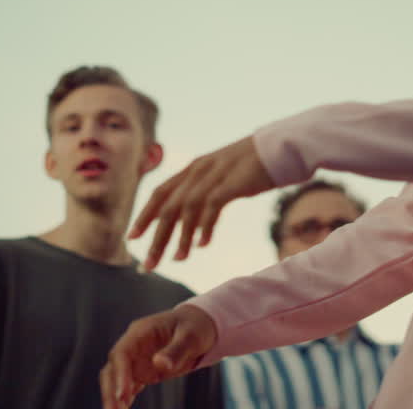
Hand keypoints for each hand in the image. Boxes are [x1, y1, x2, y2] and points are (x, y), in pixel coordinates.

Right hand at [99, 304, 216, 408]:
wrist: (199, 326)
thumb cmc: (194, 326)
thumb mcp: (191, 337)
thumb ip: (175, 350)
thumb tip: (159, 364)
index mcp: (142, 332)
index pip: (122, 353)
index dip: (120, 374)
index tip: (123, 394)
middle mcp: (134, 345)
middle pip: (113, 368)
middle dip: (110, 389)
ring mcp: (137, 359)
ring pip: (116, 379)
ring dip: (114, 396)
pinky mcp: (143, 370)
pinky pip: (129, 385)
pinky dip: (125, 399)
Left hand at [130, 136, 274, 270]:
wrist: (280, 147)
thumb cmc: (253, 166)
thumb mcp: (222, 177)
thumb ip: (205, 192)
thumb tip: (190, 220)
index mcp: (194, 168)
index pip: (160, 193)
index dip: (144, 216)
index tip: (131, 238)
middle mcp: (199, 170)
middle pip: (168, 206)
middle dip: (156, 237)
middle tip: (148, 264)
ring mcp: (215, 175)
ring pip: (186, 208)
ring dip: (180, 236)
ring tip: (178, 259)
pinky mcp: (232, 181)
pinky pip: (212, 206)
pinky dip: (204, 226)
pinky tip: (202, 244)